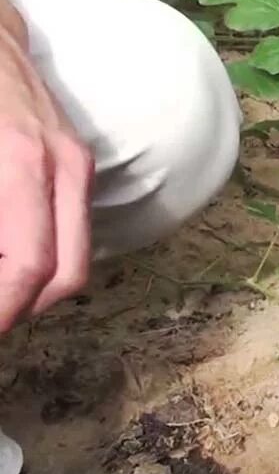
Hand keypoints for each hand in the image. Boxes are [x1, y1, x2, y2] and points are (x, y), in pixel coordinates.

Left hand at [0, 13, 94, 332]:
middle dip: (23, 311)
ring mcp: (77, 165)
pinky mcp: (76, 162)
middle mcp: (64, 170)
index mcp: (23, 166)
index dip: (5, 310)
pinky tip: (7, 258)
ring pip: (72, 257)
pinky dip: (39, 258)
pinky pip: (69, 231)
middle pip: (66, 276)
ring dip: (31, 288)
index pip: (30, 266)